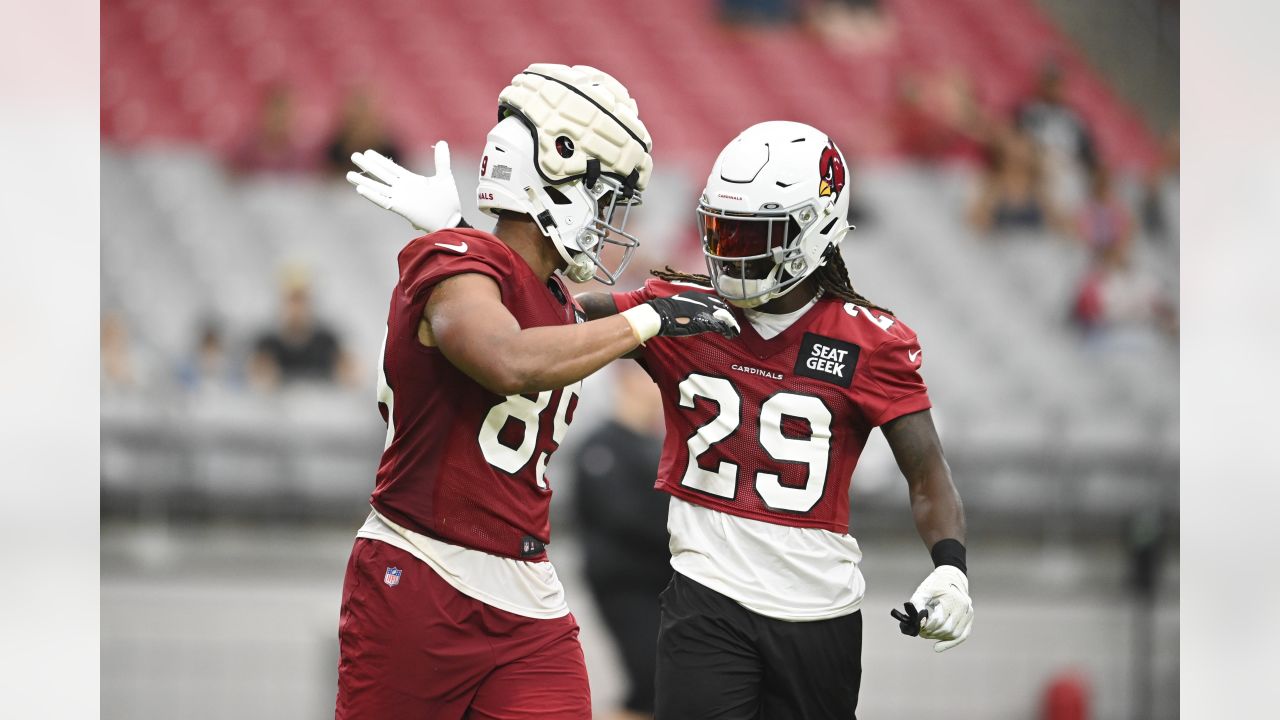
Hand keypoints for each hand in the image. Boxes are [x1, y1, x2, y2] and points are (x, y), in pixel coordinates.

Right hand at [346, 143, 461, 231]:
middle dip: (368, 166)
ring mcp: (400, 198)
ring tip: (348, 174)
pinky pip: (383, 201)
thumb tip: (442, 142)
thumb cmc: (448, 201)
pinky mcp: (401, 208)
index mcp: (410, 180)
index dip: (379, 160)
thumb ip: (441, 160)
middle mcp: (402, 188)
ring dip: (364, 181)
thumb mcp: (444, 177)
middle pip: (381, 175)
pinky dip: (372, 195)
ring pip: (378, 187)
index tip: (367, 152)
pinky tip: (360, 189)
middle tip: (354, 156)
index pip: (391, 168)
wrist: (450, 220)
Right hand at [646, 291, 739, 338]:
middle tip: (733, 324)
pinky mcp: (705, 320)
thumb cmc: (665, 312)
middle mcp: (703, 300)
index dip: (722, 308)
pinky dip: (727, 330)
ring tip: (734, 331)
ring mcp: (705, 310)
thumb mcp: (680, 304)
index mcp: (697, 295)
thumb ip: (689, 307)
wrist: (660, 314)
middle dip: (729, 315)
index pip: (715, 300)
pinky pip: (721, 325)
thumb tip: (691, 313)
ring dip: (731, 324)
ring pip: (725, 315)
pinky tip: (729, 335)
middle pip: (723, 306)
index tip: (726, 314)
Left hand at [908, 565, 972, 652]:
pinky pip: (963, 635)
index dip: (926, 627)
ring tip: (928, 634)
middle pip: (946, 630)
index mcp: (952, 599)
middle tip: (921, 632)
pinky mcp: (970, 618)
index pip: (938, 621)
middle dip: (932, 633)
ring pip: (954, 635)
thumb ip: (917, 605)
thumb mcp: (923, 591)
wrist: (951, 575)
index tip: (918, 627)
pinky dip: (951, 642)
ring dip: (940, 638)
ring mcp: (969, 613)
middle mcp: (963, 607)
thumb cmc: (935, 583)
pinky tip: (938, 647)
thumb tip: (917, 624)